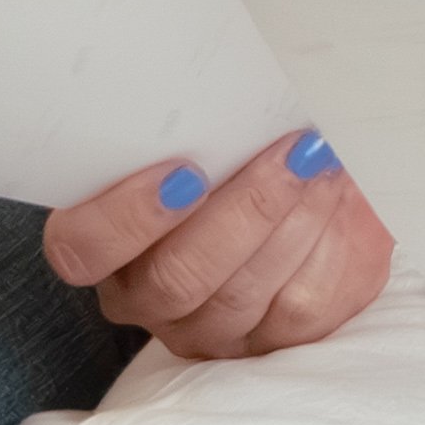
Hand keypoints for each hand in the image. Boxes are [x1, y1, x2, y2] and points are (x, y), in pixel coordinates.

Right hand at [37, 124, 392, 360]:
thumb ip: (190, 118)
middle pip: (176, 278)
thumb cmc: (230, 145)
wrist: (304, 180)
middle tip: (288, 151)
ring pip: (242, 296)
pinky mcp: (272, 342)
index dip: (125, 218)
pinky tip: (344, 198)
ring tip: (323, 163)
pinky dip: (329, 247)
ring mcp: (207, 330)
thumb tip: (221, 81)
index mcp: (102, 245)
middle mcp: (146, 298)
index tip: (185, 170)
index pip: (81, 250)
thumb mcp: (199, 127)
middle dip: (242, 210)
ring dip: (293, 221)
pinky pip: (301, 312)